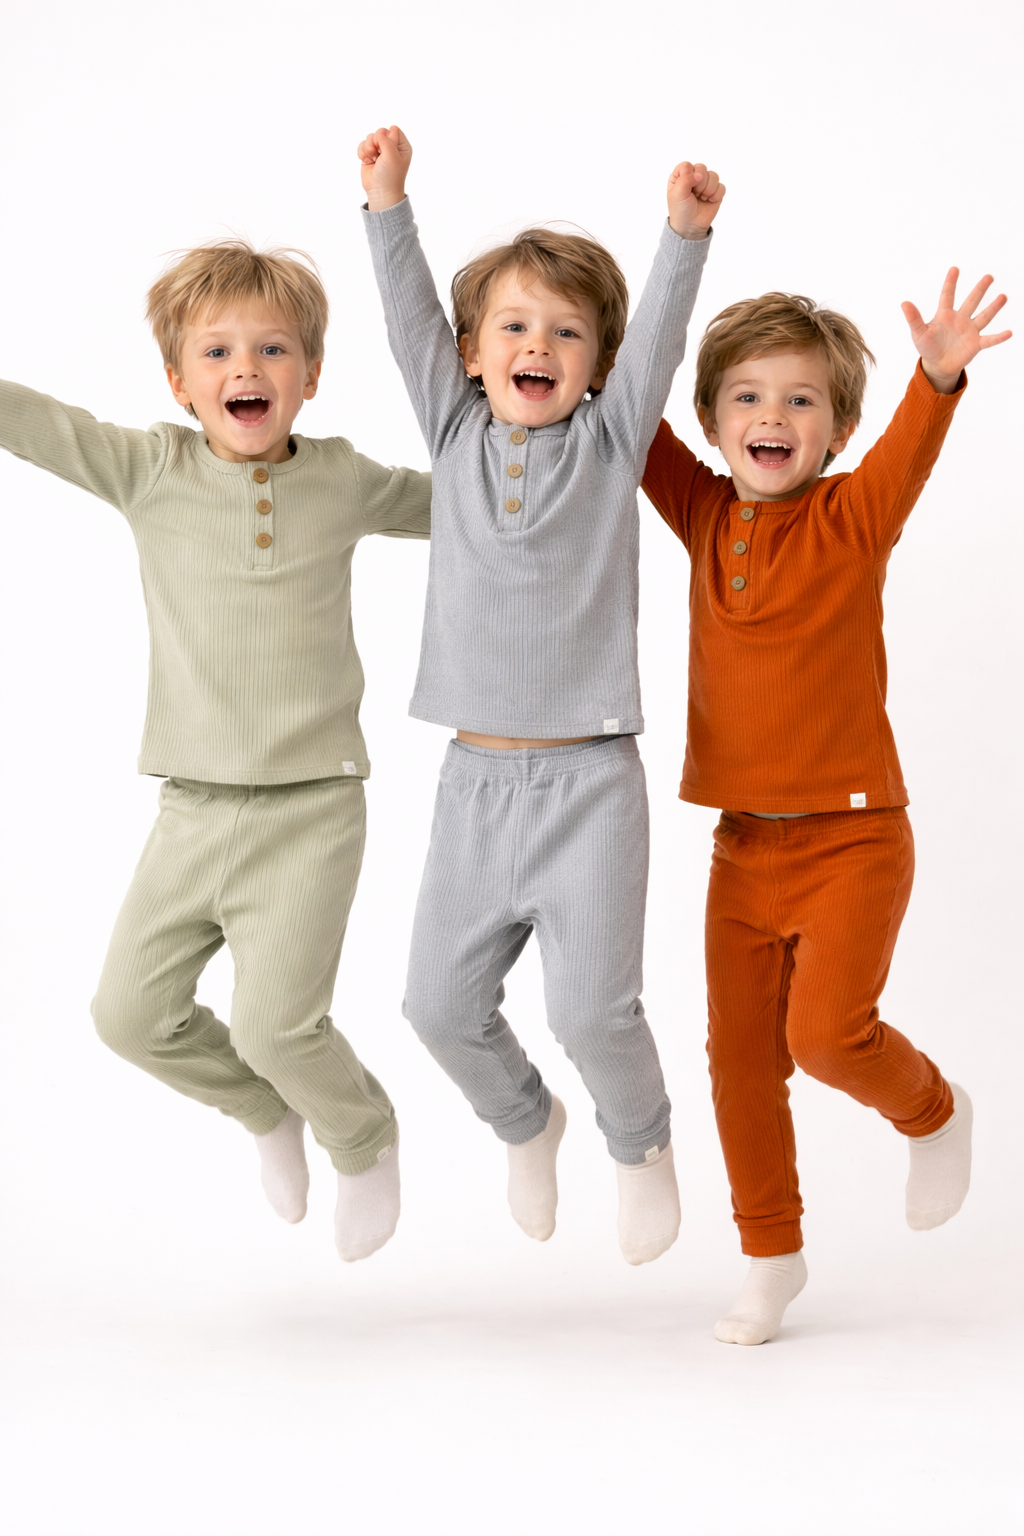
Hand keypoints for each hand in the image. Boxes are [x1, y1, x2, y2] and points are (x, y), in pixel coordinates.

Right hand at [357, 125, 411, 211]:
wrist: (380, 191)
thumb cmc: (390, 176)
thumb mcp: (392, 156)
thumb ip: (386, 140)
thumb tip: (379, 132)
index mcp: (402, 146)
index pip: (393, 130)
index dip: (387, 137)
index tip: (387, 149)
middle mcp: (392, 147)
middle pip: (380, 132)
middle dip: (375, 141)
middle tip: (377, 154)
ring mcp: (380, 150)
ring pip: (370, 137)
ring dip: (368, 148)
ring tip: (372, 159)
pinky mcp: (369, 155)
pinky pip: (362, 144)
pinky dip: (362, 152)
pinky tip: (367, 161)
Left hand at [667, 162, 724, 239]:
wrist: (690, 226)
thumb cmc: (681, 210)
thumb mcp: (677, 194)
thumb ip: (685, 179)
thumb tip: (700, 175)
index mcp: (681, 175)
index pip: (687, 165)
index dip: (689, 176)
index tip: (686, 188)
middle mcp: (693, 176)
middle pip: (702, 168)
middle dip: (699, 184)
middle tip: (695, 195)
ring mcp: (706, 183)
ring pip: (713, 176)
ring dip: (708, 190)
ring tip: (701, 198)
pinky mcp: (716, 191)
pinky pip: (721, 186)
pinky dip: (716, 195)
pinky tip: (709, 201)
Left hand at [901, 269, 1010, 392]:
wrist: (938, 365)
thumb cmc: (927, 347)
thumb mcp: (918, 333)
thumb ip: (913, 318)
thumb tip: (904, 303)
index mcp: (945, 315)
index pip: (948, 295)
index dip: (950, 283)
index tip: (954, 268)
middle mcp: (960, 319)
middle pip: (971, 301)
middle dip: (980, 289)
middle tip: (989, 277)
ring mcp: (970, 330)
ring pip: (983, 316)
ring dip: (993, 308)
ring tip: (1003, 297)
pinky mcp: (976, 344)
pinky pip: (989, 340)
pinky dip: (999, 337)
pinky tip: (1009, 332)